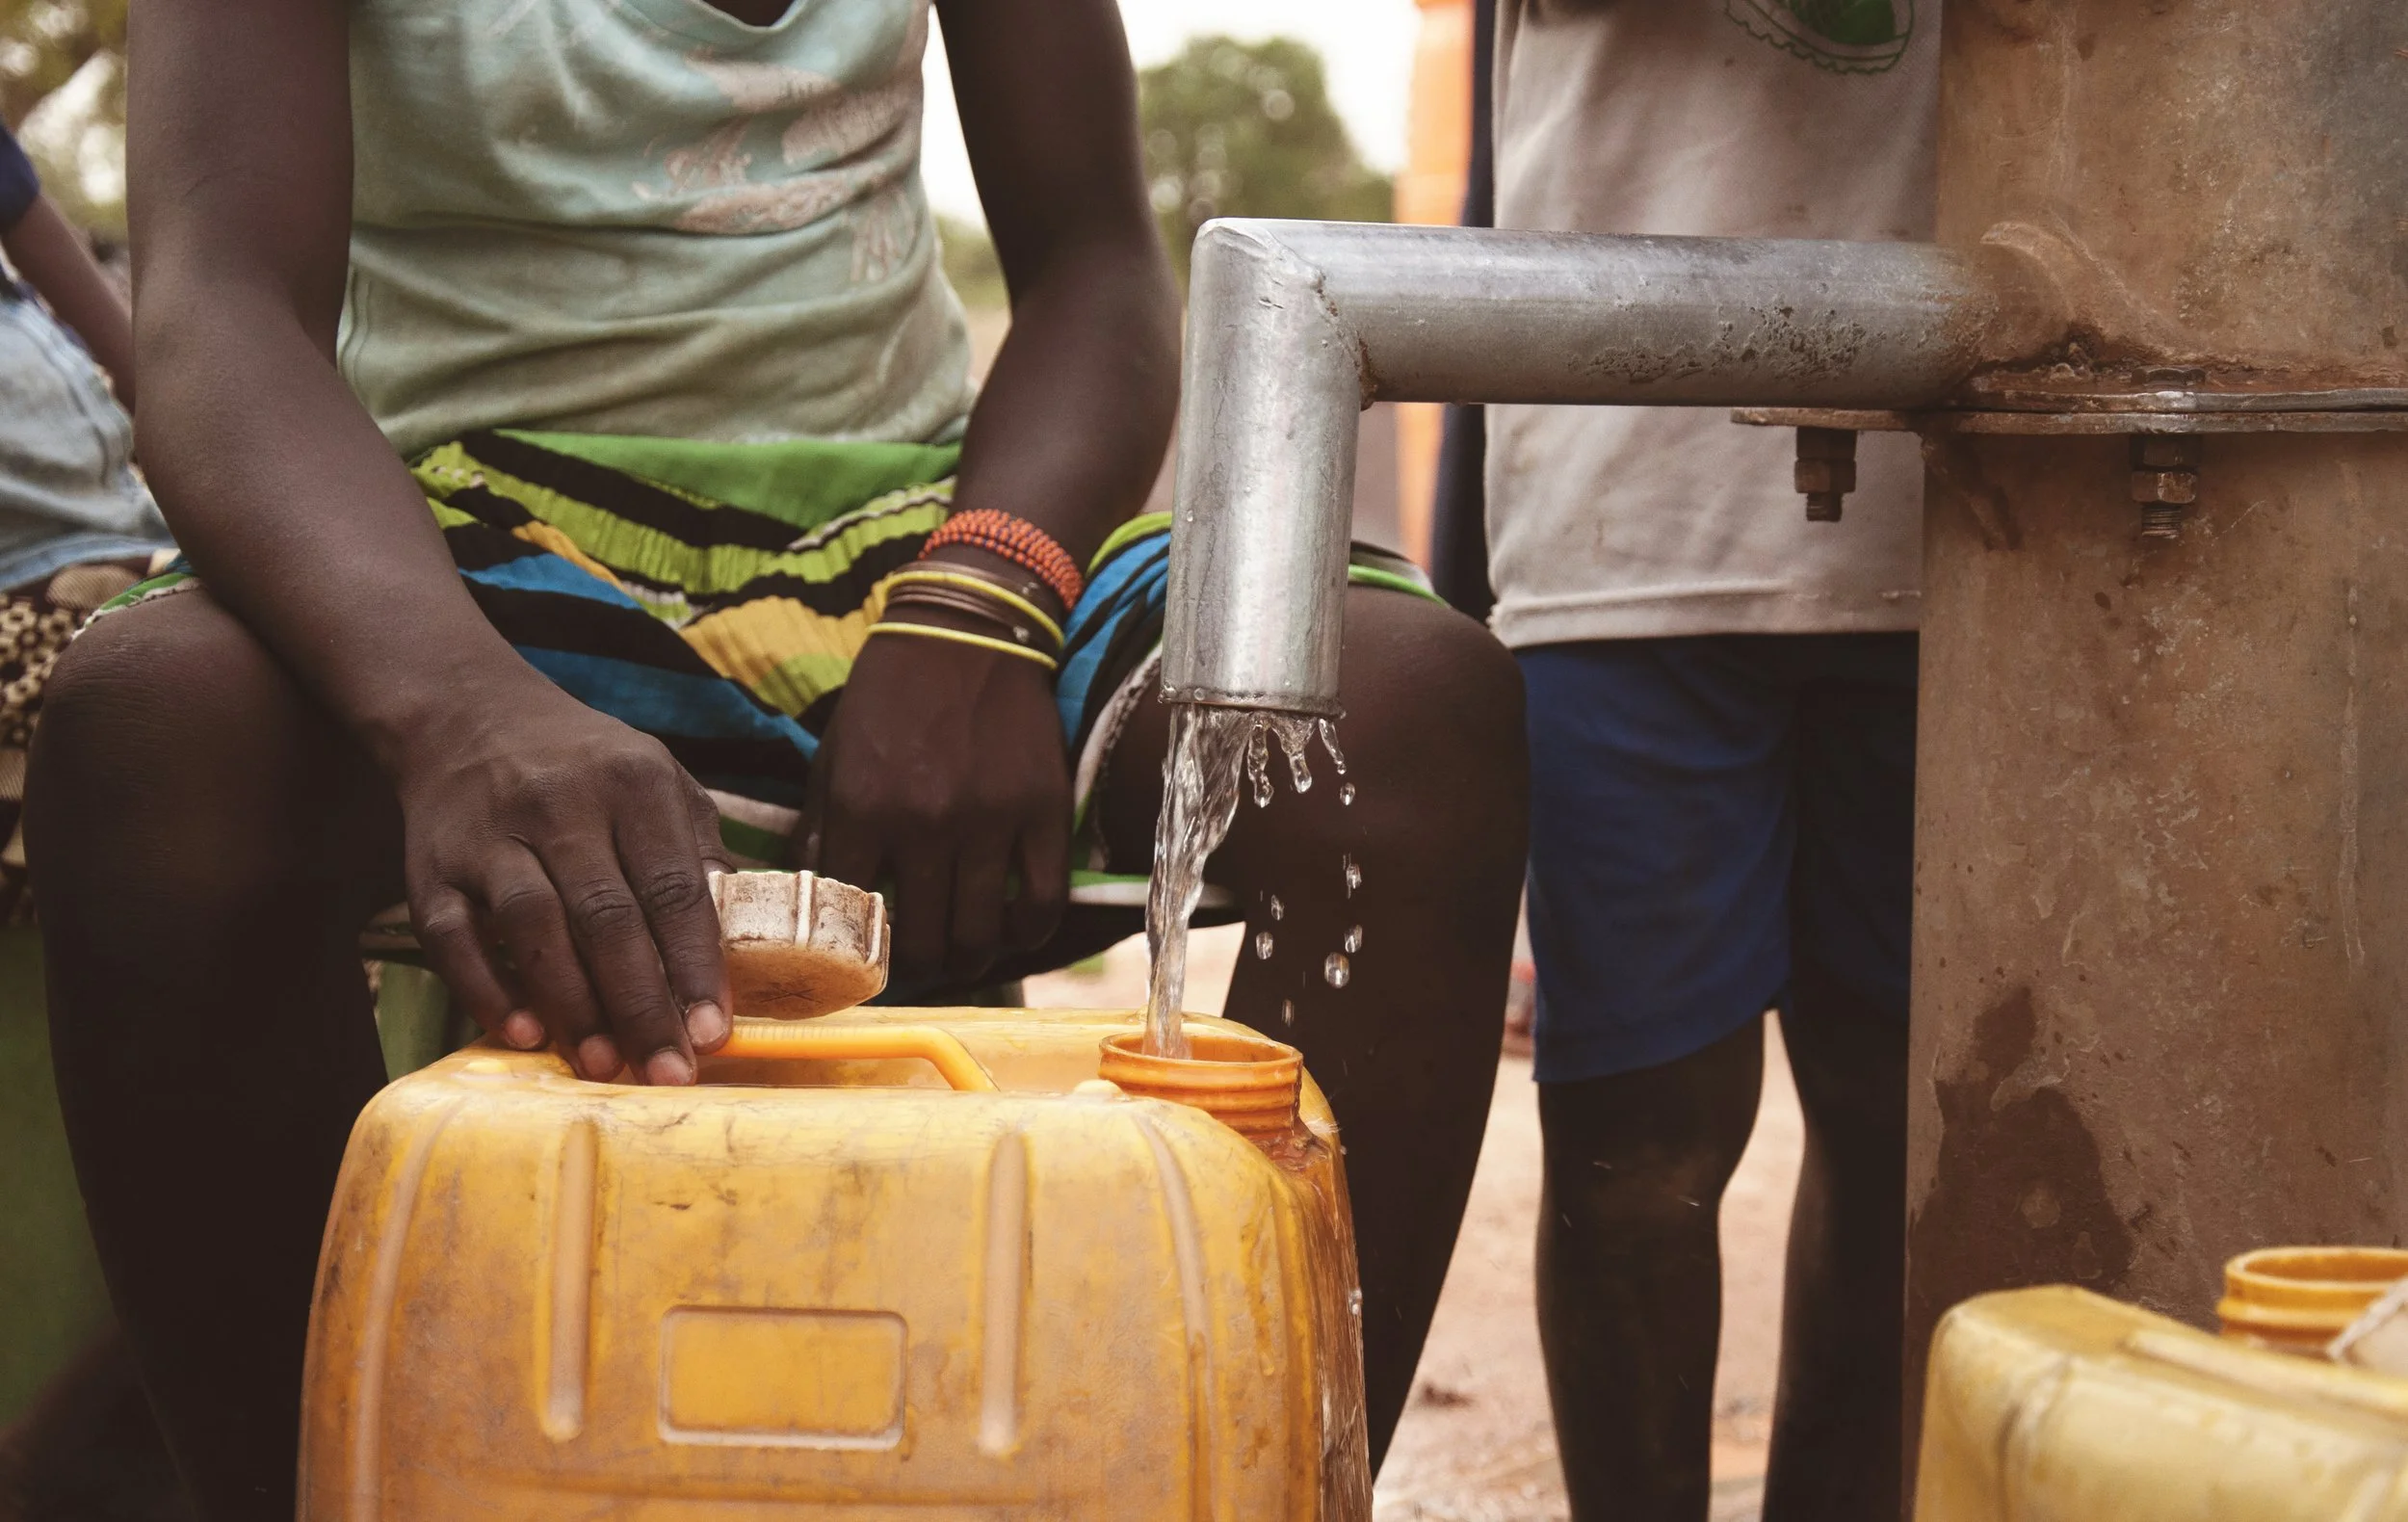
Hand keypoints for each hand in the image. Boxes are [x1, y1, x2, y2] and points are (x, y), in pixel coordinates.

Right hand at [397, 679, 732, 1083]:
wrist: (469, 716)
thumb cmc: (586, 766)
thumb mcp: (657, 781)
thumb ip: (698, 852)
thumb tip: (747, 939)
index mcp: (633, 783)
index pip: (674, 886)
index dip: (695, 964)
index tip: (713, 1031)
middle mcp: (561, 804)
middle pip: (607, 917)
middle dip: (642, 1004)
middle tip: (666, 1073)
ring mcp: (490, 835)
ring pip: (535, 928)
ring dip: (572, 1005)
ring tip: (604, 1065)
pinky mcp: (430, 867)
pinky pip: (454, 936)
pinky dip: (486, 988)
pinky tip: (521, 1033)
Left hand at [804, 623, 1070, 984]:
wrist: (965, 632)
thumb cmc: (890, 695)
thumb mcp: (832, 756)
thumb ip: (818, 831)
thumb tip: (804, 902)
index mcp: (861, 808)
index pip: (851, 921)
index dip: (854, 957)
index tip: (861, 964)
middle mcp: (924, 822)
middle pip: (922, 945)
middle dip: (916, 970)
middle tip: (917, 965)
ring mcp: (990, 820)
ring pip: (980, 937)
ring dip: (969, 964)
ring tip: (961, 958)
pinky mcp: (1043, 812)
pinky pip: (1042, 903)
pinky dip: (1027, 935)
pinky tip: (1011, 931)